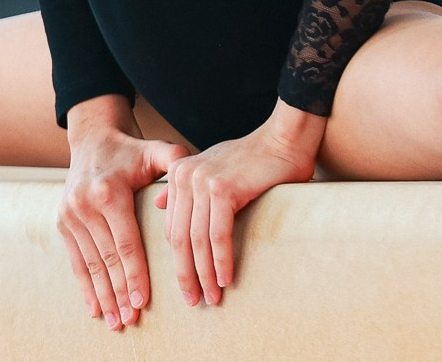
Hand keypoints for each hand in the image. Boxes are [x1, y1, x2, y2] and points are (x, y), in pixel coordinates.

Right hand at [59, 98, 186, 331]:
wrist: (92, 139)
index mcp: (109, 191)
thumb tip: (195, 174)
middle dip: (120, 292)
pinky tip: (95, 308)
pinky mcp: (62, 221)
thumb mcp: (155, 150)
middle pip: (107, 258)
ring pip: (90, 263)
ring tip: (117, 320)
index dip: (135, 274)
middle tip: (132, 318)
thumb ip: (176, 158)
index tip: (143, 301)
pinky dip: (85, 286)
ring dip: (103, 295)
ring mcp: (70, 214)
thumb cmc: (131, 151)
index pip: (126, 243)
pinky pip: (75, 260)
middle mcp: (85, 204)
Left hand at [152, 102, 321, 307]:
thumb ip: (186, 187)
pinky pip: (217, 235)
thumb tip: (158, 205)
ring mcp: (202, 181)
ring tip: (212, 296)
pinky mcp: (222, 189)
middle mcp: (185, 176)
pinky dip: (221, 260)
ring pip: (197, 240)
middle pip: (179, 237)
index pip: (172, 228)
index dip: (177, 261)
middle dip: (185, 274)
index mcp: (179, 174)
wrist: (283, 140)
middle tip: (193, 300)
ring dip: (204, 274)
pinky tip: (226, 278)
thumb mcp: (210, 168)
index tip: (186, 285)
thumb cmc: (253, 158)